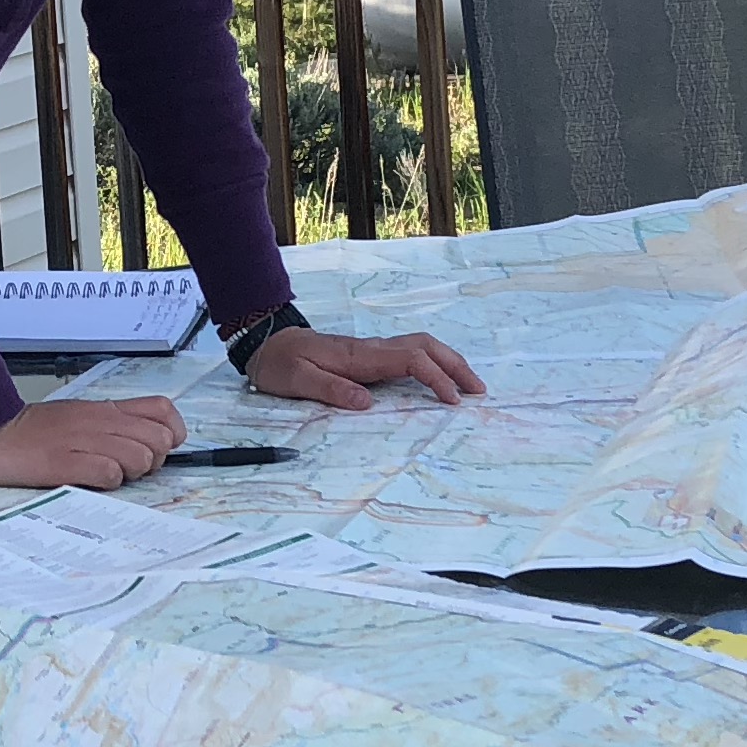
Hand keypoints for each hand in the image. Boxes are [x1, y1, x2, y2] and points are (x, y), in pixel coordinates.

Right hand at [0, 394, 189, 490]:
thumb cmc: (32, 432)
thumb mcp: (79, 417)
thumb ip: (112, 425)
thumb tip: (149, 443)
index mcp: (105, 409)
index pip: (163, 411)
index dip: (171, 434)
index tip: (157, 450)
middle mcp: (99, 421)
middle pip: (159, 441)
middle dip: (152, 461)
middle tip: (125, 468)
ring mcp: (82, 441)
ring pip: (140, 458)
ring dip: (129, 474)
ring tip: (103, 475)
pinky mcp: (64, 463)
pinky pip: (109, 474)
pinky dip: (106, 483)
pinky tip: (87, 481)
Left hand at [241, 326, 483, 412]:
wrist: (267, 343)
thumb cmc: (281, 365)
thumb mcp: (297, 381)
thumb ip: (330, 390)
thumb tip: (366, 403)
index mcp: (359, 356)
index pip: (409, 359)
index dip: (435, 377)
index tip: (451, 400)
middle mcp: (371, 349)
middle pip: (425, 346)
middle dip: (455, 365)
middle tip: (478, 391)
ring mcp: (372, 350)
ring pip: (421, 346)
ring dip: (448, 362)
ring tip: (469, 386)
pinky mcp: (370, 356)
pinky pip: (410, 354)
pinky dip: (433, 363)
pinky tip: (440, 379)